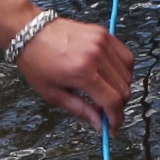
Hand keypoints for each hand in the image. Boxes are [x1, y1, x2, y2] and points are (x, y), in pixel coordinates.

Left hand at [16, 18, 132, 131]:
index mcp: (82, 72)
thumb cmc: (37, 61)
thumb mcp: (53, 94)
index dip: (116, 118)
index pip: (112, 101)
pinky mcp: (103, 33)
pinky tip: (112, 77)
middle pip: (124, 88)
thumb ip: (80, 110)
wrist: (30, 33)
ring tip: (107, 94)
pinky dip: (124, 69)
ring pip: (128, 73)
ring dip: (122, 88)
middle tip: (107, 113)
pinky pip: (126, 55)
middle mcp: (96, 55)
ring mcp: (102, 42)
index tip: (113, 127)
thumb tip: (99, 124)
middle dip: (119, 106)